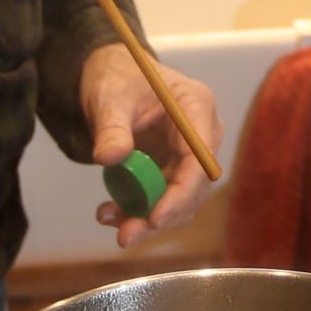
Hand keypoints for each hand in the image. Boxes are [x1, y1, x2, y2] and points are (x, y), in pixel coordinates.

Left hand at [80, 43, 221, 248]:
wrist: (113, 75)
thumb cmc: (117, 76)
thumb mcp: (109, 97)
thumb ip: (111, 127)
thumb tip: (110, 158)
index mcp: (196, 106)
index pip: (201, 160)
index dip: (182, 194)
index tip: (155, 218)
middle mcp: (202, 133)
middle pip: (194, 187)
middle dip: (162, 215)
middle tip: (126, 235)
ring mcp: (189, 153)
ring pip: (179, 199)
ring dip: (147, 218)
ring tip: (108, 220)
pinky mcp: (173, 168)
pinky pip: (162, 197)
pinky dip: (137, 210)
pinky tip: (108, 212)